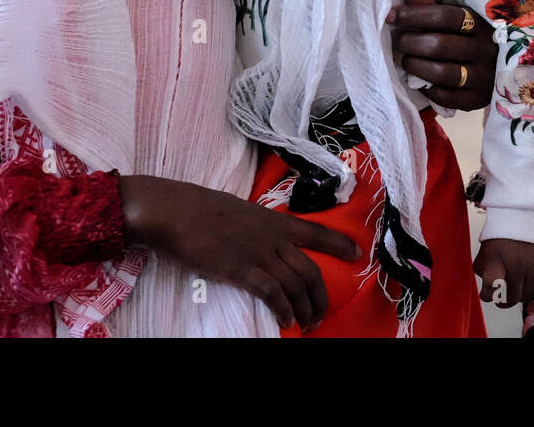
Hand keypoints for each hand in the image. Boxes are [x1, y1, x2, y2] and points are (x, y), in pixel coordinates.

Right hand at [119, 174, 360, 332]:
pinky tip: (286, 320)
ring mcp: (258, 253)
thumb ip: (256, 226)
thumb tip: (262, 240)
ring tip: (306, 324)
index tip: (357, 253)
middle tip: (321, 314)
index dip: (338, 243)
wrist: (176, 210)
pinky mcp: (240, 269)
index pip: (313, 231)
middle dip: (320, 296)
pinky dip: (284, 310)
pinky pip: (273, 293)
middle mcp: (271, 237)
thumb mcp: (238, 211)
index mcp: (272, 220)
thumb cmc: (200, 209)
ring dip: (305, 309)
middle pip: (310, 269)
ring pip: (296, 285)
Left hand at [388, 0, 496, 110]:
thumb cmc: (469, 37)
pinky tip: (422, 81)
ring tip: (406, 60)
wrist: (504, 68)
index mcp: (480, 22)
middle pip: (439, 45)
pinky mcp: (480, 100)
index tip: (392, 15)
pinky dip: (429, 89)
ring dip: (415, 66)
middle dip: (410, 42)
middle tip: (398, 40)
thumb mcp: (455, 16)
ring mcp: (485, 76)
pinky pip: (448, 97)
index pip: (444, 16)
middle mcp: (486, 49)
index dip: (414, 15)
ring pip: (442, 73)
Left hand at [473, 239, 533, 313]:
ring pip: (525, 297)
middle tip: (500, 297)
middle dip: (502, 301)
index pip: (491, 286)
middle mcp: (515, 265)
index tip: (485, 294)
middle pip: (510, 297)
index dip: (486, 295)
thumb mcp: (486, 248)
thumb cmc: (502, 234)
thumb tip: (486, 287)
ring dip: (518, 298)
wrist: (524, 215)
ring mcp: (532, 268)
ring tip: (513, 290)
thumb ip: (482, 267)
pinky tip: (532, 308)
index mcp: (497, 258)